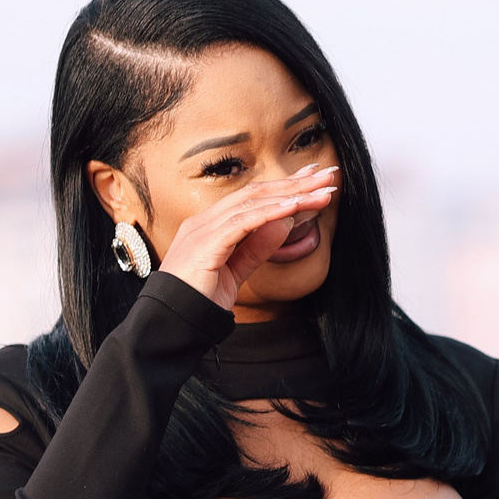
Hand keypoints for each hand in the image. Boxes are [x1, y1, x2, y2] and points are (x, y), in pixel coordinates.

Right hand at [157, 164, 339, 308]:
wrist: (171, 323)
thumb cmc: (199, 300)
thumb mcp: (235, 271)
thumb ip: (256, 248)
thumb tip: (285, 223)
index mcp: (209, 226)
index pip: (252, 198)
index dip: (283, 186)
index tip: (312, 179)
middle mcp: (204, 221)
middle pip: (255, 193)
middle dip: (294, 183)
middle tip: (327, 175)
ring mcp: (202, 230)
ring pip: (253, 203)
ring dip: (291, 196)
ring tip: (322, 192)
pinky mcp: (205, 244)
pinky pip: (243, 223)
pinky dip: (271, 213)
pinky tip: (295, 208)